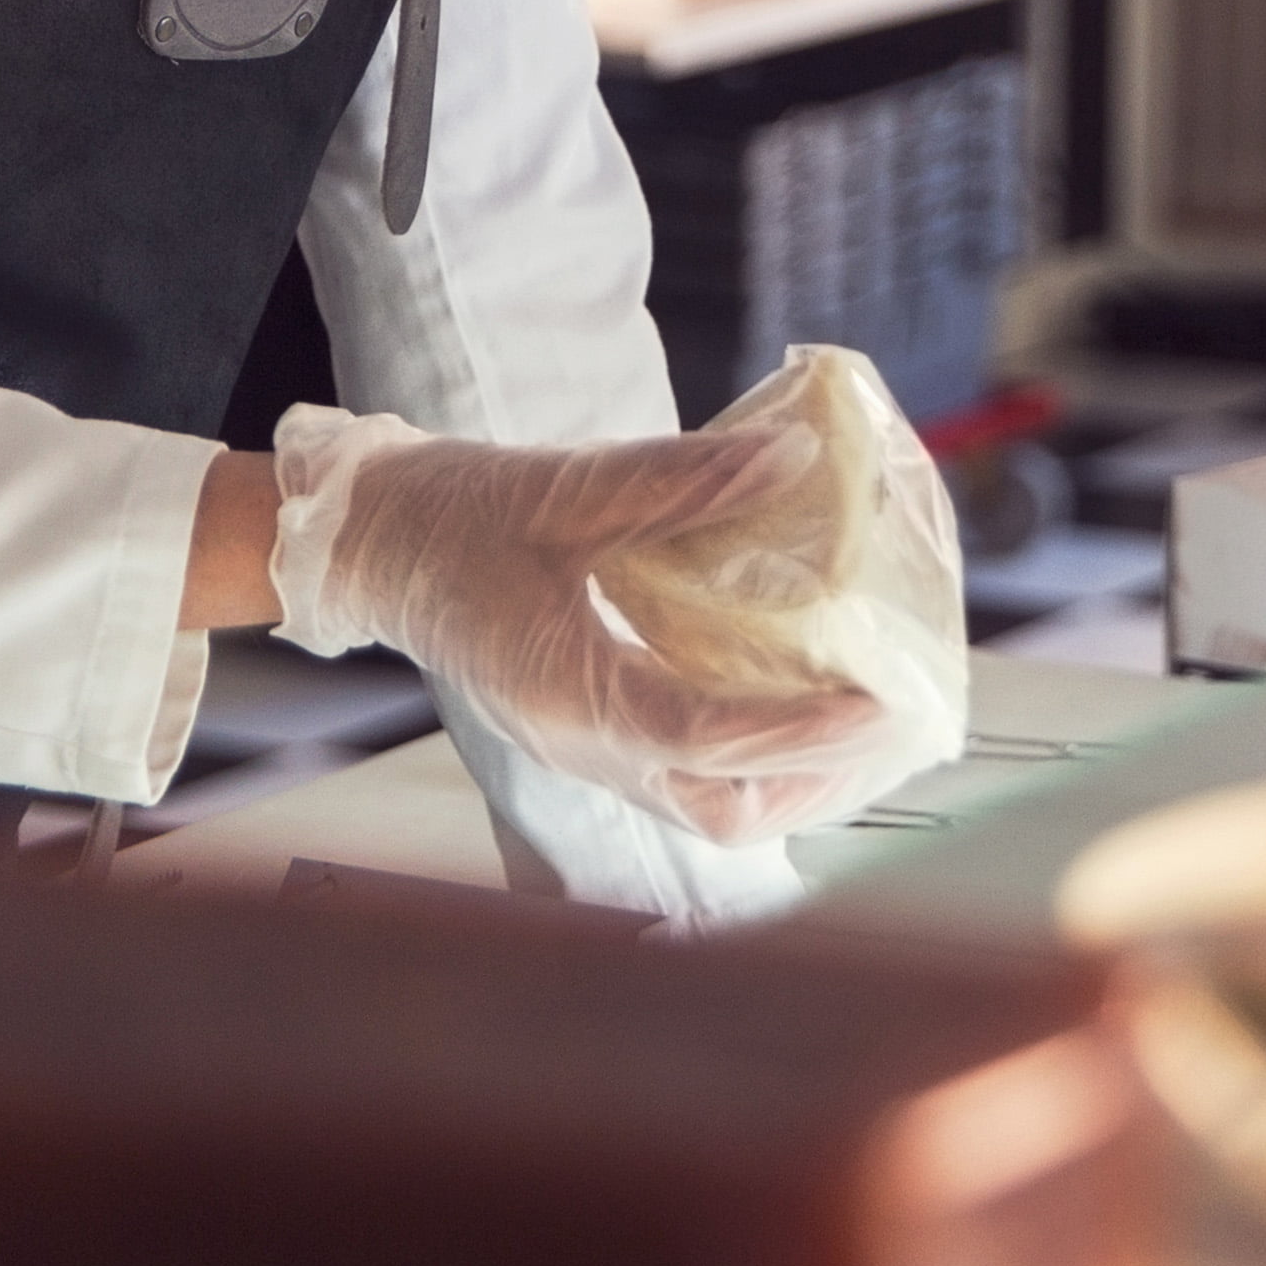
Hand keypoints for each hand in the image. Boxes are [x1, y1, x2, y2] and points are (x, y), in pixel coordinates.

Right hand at [265, 409, 894, 841]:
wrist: (378, 544)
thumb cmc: (460, 514)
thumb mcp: (571, 486)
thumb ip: (684, 477)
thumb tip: (793, 456)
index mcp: (568, 691)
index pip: (703, 734)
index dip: (798, 728)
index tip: (876, 703)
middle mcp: (579, 743)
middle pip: (718, 808)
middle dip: (814, 778)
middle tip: (888, 722)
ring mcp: (580, 751)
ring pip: (703, 808)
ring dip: (788, 781)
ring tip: (855, 726)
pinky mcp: (585, 737)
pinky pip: (682, 778)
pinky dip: (749, 760)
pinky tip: (789, 710)